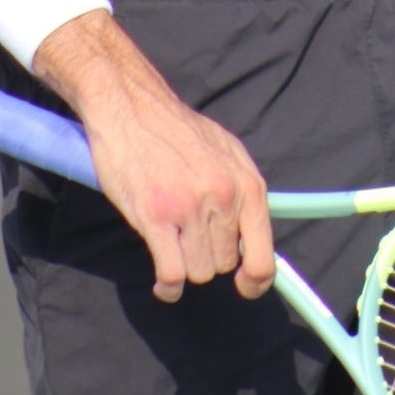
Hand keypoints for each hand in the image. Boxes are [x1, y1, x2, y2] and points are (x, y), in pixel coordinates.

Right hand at [35, 11, 273, 303]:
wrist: (131, 107)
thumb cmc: (177, 130)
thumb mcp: (227, 151)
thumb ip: (243, 192)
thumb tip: (252, 236)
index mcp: (246, 183)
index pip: (263, 256)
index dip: (255, 281)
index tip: (245, 287)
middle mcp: (223, 198)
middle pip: (223, 264)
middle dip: (208, 255)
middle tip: (189, 233)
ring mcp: (190, 209)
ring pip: (198, 272)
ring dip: (185, 265)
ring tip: (173, 242)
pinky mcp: (156, 217)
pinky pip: (171, 275)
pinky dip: (167, 287)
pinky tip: (163, 283)